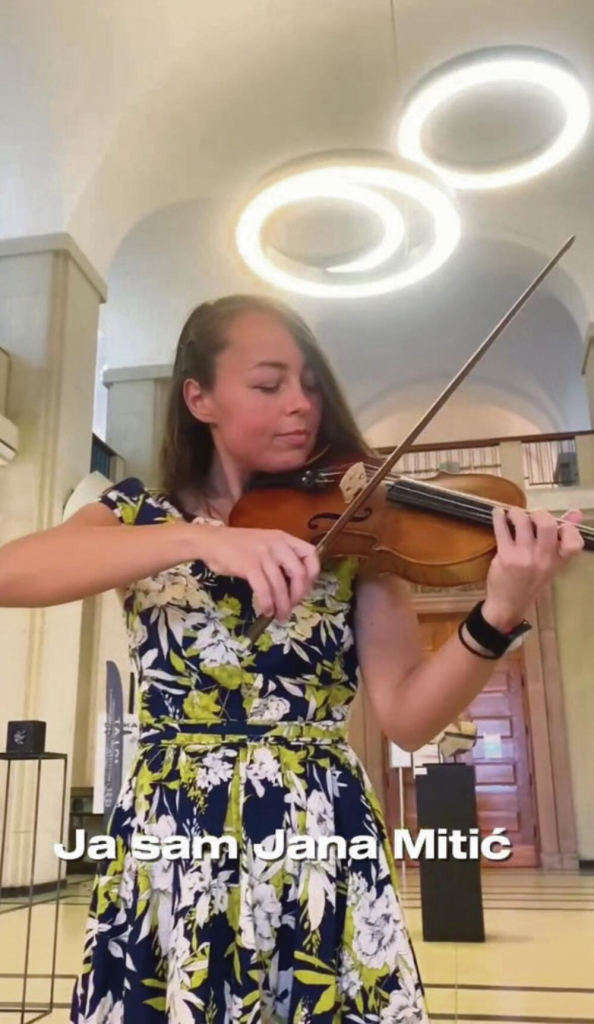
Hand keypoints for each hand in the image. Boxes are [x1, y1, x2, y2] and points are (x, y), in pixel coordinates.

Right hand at [193, 525, 320, 621]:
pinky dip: (268, 604)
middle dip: (298, 595)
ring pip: (281, 586)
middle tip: (292, 606)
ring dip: (283, 605)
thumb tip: (293, 585)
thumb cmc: (236, 546)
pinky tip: (266, 611)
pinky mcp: (249, 566)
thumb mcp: (264, 543)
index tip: (305, 588)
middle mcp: (276, 544)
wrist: (210, 541)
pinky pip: (265, 590)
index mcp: (283, 538)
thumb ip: (280, 557)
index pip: (310, 553)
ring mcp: (263, 554)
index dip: (312, 574)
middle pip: (299, 573)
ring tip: (280, 616)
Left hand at [483, 506, 584, 629]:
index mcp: (557, 560)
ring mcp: (524, 557)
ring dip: (516, 513)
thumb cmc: (531, 581)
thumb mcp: (550, 563)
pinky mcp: (506, 556)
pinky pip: (502, 530)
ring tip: (512, 514)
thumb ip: (562, 538)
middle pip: (547, 525)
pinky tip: (497, 514)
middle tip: (531, 515)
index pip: (574, 542)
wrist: (509, 604)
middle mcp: (543, 558)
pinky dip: (498, 517)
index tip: (560, 523)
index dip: (570, 528)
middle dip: (539, 513)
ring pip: (523, 523)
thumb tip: (577, 513)